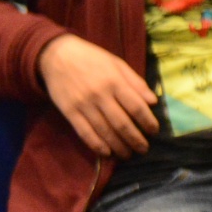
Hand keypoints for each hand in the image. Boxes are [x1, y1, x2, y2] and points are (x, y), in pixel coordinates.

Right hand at [37, 33, 158, 158]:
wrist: (57, 56)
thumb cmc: (93, 59)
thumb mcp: (118, 64)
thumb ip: (136, 83)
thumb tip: (154, 102)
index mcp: (115, 82)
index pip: (136, 107)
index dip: (148, 122)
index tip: (154, 131)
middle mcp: (100, 95)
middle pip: (122, 123)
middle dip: (135, 139)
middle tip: (144, 149)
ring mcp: (83, 105)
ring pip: (104, 131)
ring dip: (118, 146)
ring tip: (128, 154)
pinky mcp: (69, 112)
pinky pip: (84, 132)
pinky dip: (96, 145)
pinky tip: (106, 153)